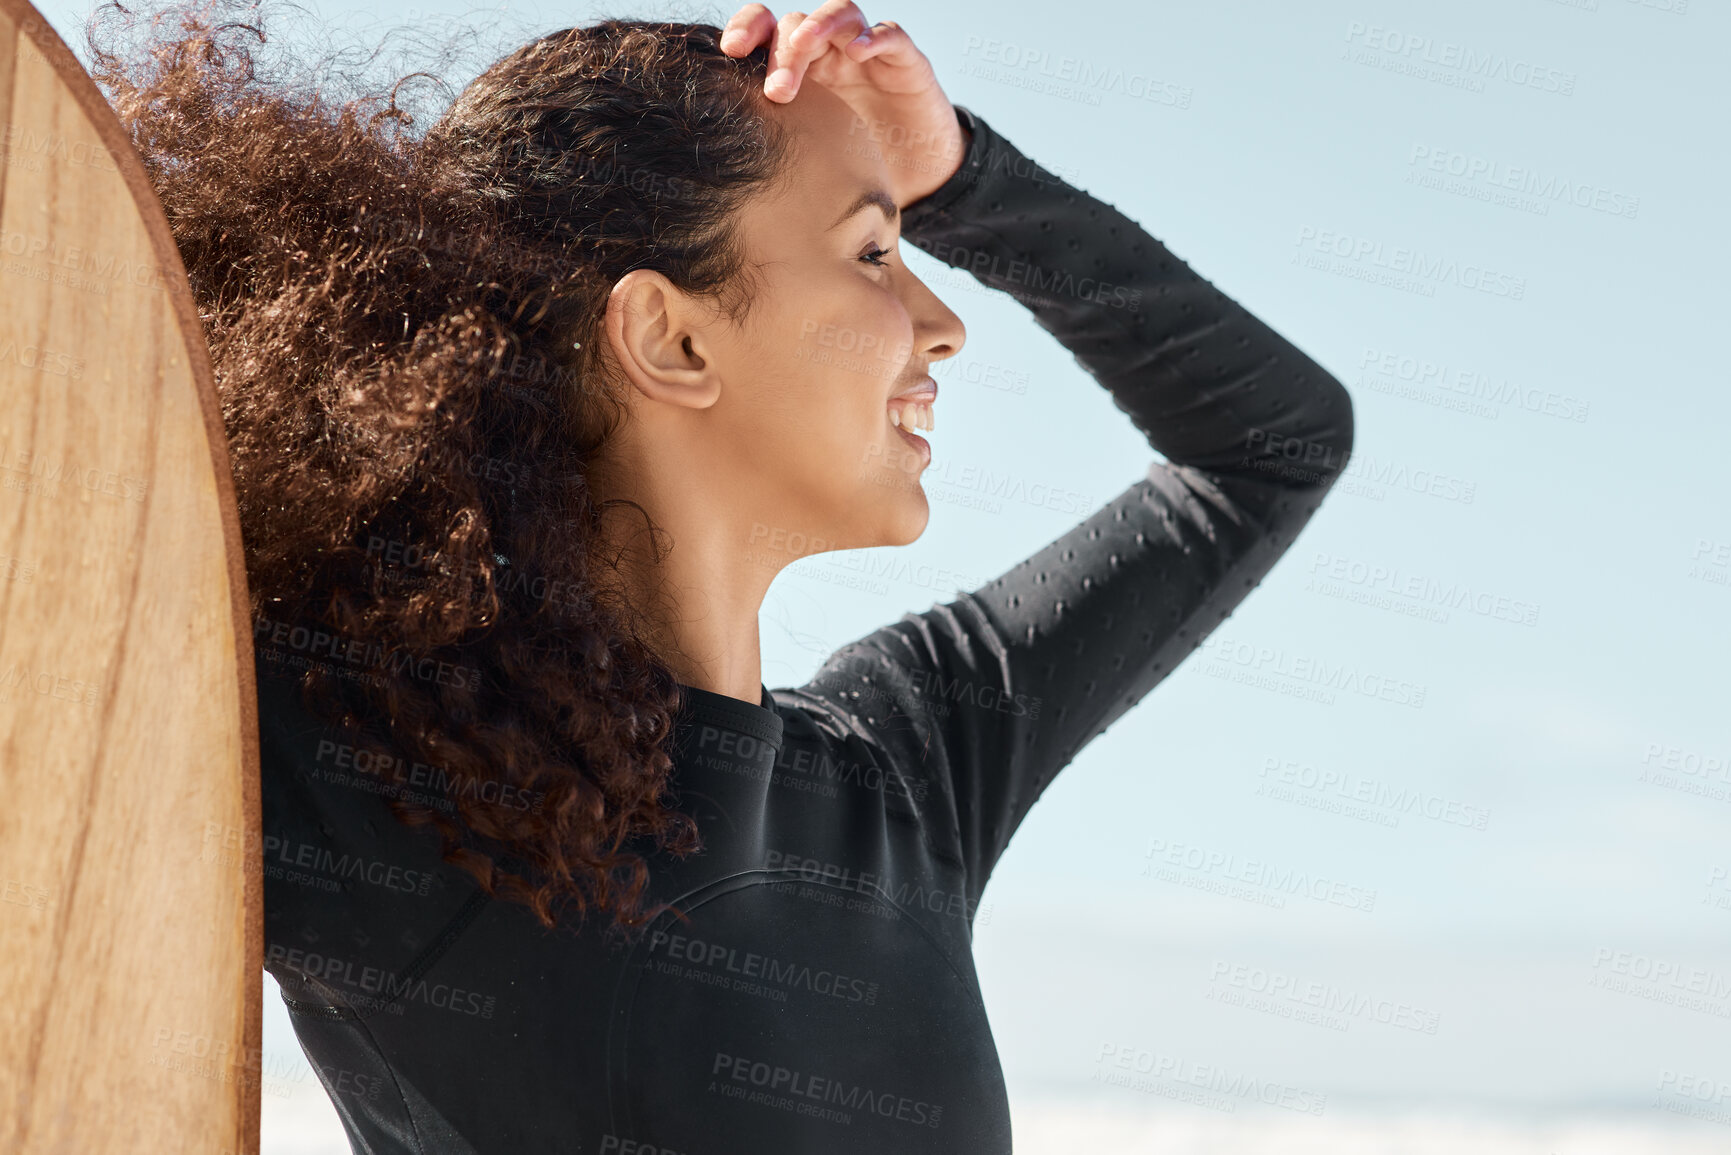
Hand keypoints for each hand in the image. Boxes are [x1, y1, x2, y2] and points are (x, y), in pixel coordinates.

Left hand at [719, 2, 969, 206]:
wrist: (917, 177)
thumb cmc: (855, 166)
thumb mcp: (807, 158)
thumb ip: (772, 148)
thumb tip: (713, 168)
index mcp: (800, 72)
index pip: (767, 33)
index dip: (748, 31)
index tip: (728, 53)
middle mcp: (830, 54)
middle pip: (798, 26)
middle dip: (782, 51)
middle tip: (777, 91)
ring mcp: (867, 54)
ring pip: (840, 15)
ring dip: (819, 27)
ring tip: (804, 45)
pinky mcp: (906, 63)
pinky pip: (890, 35)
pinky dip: (875, 37)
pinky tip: (860, 51)